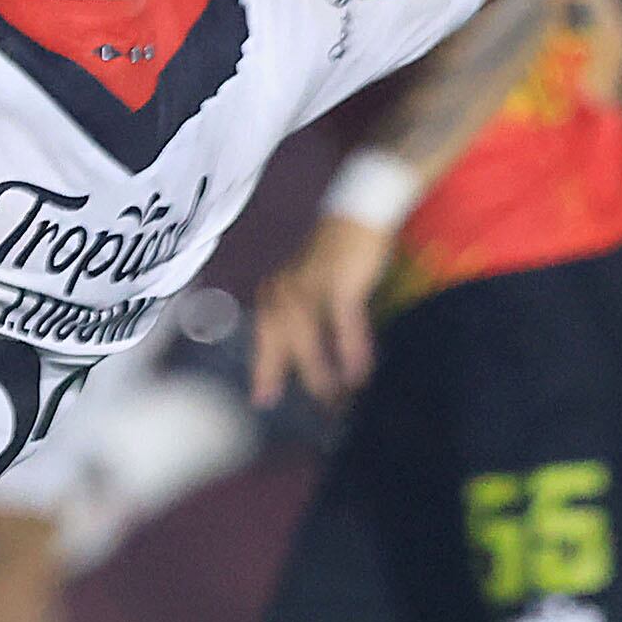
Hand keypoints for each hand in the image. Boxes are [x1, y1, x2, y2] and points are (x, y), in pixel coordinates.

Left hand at [249, 215, 398, 409]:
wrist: (359, 216)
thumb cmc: (336, 255)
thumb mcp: (311, 286)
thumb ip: (305, 319)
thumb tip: (308, 358)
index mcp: (277, 292)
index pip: (265, 337)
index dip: (264, 369)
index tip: (263, 399)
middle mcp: (286, 291)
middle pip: (281, 343)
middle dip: (289, 377)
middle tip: (303, 406)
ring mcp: (311, 287)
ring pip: (309, 341)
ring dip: (321, 373)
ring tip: (334, 399)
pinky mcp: (340, 283)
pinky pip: (344, 325)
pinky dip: (352, 351)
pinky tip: (358, 374)